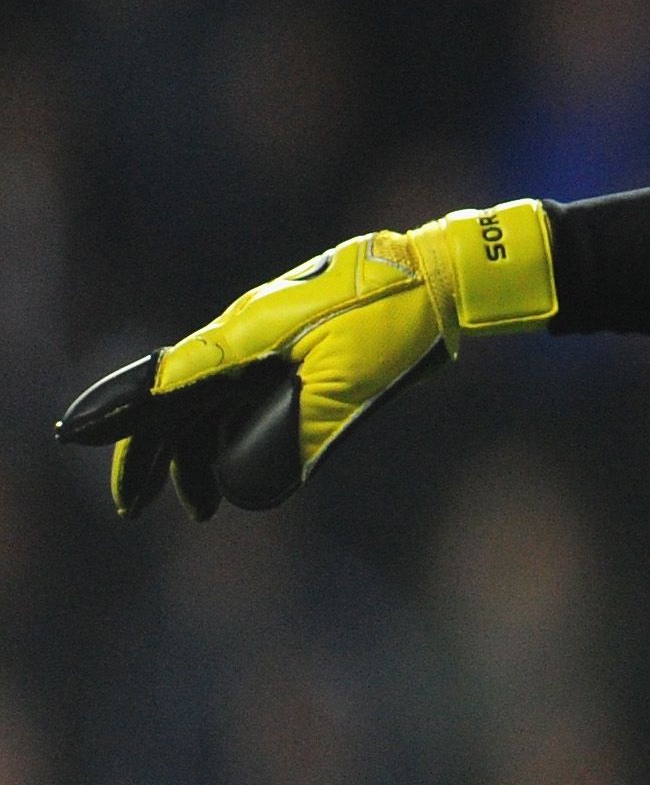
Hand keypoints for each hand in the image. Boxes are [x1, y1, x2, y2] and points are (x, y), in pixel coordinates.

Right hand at [54, 201, 556, 516]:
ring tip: (199, 507)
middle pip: (179, 401)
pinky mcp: (297, 345)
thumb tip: (256, 487)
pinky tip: (234, 467)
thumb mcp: (350, 382)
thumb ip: (303, 432)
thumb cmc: (393, 319)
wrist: (438, 276)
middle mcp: (244, 336)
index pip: (166, 385)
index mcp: (243, 338)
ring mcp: (269, 339)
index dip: (124, 420)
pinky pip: (245, 394)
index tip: (77, 437)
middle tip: (135, 508)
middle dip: (153, 455)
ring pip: (212, 402)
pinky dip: (231, 432)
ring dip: (197, 453)